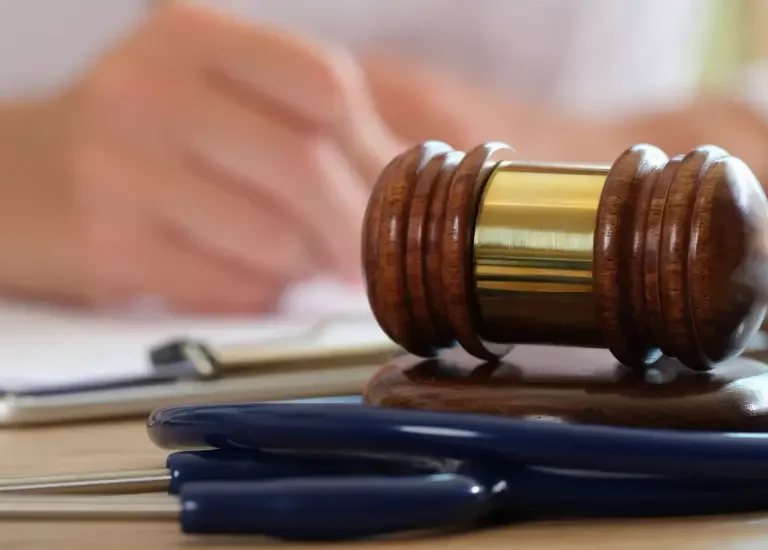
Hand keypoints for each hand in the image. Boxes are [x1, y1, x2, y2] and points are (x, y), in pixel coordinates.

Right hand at [5, 3, 400, 313]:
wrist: (16, 178)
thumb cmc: (139, 135)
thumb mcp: (207, 90)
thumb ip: (298, 118)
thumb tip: (401, 181)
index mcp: (192, 35)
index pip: (324, 83)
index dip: (372, 148)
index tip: (389, 193)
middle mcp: (150, 89)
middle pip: (304, 165)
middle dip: (354, 227)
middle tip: (364, 256)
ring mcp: (121, 169)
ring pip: (273, 239)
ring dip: (302, 264)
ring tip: (290, 260)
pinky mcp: (109, 246)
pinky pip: (231, 287)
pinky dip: (258, 292)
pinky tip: (241, 275)